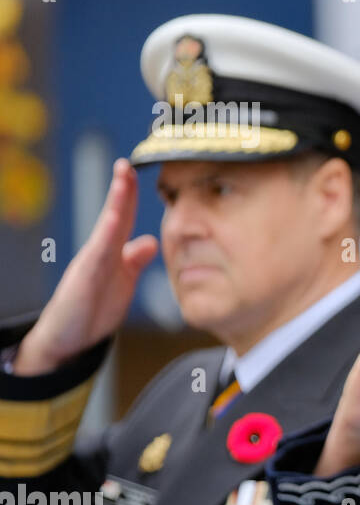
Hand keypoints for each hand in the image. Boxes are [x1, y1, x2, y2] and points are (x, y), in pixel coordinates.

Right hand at [13, 159, 157, 374]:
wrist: (67, 341)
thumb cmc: (92, 310)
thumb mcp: (122, 282)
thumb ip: (134, 261)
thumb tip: (148, 241)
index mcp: (111, 253)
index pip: (123, 218)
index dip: (131, 195)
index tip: (135, 170)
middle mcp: (99, 253)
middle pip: (114, 215)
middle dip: (121, 189)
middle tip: (126, 163)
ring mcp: (90, 265)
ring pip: (106, 228)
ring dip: (115, 203)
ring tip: (123, 178)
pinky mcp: (83, 280)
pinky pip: (97, 255)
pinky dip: (107, 236)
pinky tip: (115, 219)